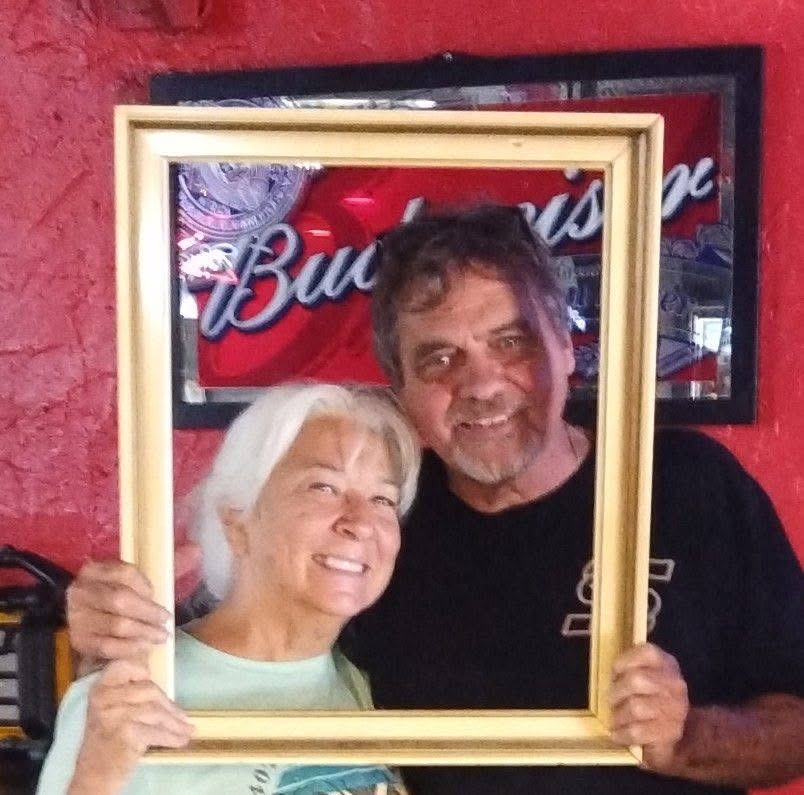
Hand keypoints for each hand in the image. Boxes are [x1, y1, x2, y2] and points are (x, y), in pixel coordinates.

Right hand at [67, 560, 169, 660]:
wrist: (87, 618)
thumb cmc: (120, 594)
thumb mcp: (138, 577)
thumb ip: (167, 565)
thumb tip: (196, 549)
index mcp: (94, 569)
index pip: (123, 572)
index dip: (144, 584)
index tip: (156, 594)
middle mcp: (80, 591)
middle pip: (120, 600)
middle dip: (148, 612)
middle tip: (166, 620)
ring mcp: (77, 618)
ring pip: (115, 625)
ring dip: (143, 632)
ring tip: (161, 636)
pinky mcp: (78, 641)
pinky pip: (106, 647)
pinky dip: (129, 648)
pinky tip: (145, 647)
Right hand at [70, 660, 192, 793]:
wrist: (93, 776)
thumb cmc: (106, 740)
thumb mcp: (109, 710)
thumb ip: (126, 691)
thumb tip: (154, 671)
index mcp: (100, 688)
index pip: (123, 666)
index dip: (140, 668)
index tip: (151, 673)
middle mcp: (104, 698)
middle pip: (148, 690)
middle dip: (169, 706)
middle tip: (183, 717)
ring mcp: (114, 715)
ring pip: (155, 712)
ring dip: (175, 723)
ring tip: (187, 730)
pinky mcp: (125, 733)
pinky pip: (157, 732)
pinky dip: (172, 737)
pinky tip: (181, 740)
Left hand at [610, 642, 688, 771]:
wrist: (683, 737)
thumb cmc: (653, 701)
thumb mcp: (648, 677)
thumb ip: (632, 668)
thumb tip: (608, 673)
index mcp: (668, 664)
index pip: (647, 653)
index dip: (625, 660)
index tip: (615, 672)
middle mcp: (675, 685)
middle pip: (636, 680)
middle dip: (617, 691)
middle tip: (611, 700)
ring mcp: (675, 710)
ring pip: (635, 707)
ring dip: (618, 715)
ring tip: (615, 719)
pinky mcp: (670, 733)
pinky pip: (637, 731)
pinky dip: (622, 733)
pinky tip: (618, 734)